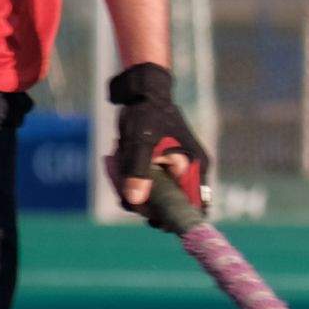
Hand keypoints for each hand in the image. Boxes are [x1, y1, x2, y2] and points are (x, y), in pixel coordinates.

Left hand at [107, 63, 210, 213]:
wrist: (144, 90)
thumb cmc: (146, 113)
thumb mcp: (139, 143)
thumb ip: (138, 172)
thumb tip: (135, 201)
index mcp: (194, 168)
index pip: (194, 208)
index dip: (174, 218)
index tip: (149, 218)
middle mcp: (191, 172)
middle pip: (171, 205)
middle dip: (144, 201)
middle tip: (120, 189)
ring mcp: (178, 169)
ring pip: (157, 195)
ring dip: (132, 187)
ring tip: (114, 164)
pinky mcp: (165, 166)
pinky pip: (150, 183)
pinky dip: (132, 179)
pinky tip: (116, 163)